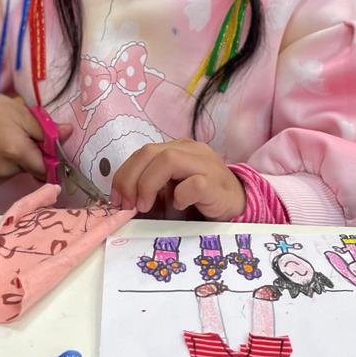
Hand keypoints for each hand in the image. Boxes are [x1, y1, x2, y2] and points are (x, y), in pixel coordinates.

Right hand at [0, 86, 69, 186]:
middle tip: (26, 135)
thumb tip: (69, 133)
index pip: (47, 168)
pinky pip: (10, 175)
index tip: (54, 148)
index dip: (54, 159)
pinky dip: (10, 164)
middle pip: (35, 170)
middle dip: (37, 155)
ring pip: (22, 172)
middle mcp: (5, 170)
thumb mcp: (22, 113)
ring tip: (9, 140)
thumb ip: (46, 128)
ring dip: (22, 159)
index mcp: (16, 151)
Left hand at [109, 139, 245, 220]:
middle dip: (130, 178)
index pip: (142, 152)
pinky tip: (179, 207)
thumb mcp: (171, 191)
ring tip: (145, 206)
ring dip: (148, 184)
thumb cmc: (201, 201)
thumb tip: (122, 202)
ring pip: (168, 159)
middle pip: (150, 151)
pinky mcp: (215, 183)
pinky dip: (179, 196)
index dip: (124, 174)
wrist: (238, 207)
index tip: (117, 199)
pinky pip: (193, 183)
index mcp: (177, 149)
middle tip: (128, 204)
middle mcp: (190, 150)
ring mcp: (205, 163)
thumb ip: (151, 189)